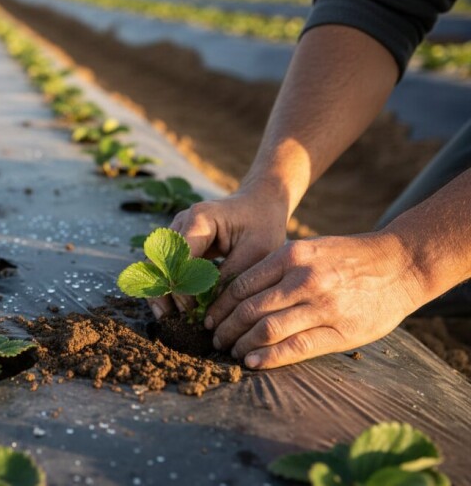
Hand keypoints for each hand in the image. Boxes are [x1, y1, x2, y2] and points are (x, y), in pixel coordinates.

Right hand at [148, 187, 288, 318]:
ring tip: (169, 320)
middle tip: (174, 322)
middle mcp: (180, 223)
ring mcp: (176, 232)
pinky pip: (164, 267)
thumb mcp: (256, 253)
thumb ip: (230, 280)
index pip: (180, 259)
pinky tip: (174, 310)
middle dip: (163, 293)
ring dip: (160, 292)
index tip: (195, 313)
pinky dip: (167, 287)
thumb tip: (208, 313)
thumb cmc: (262, 225)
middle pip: (159, 262)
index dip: (183, 288)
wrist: (260, 203)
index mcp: (199, 219)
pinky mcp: (178, 243)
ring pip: (155, 265)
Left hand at [207, 233, 424, 368]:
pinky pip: (296, 347)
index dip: (220, 306)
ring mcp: (323, 306)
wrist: (401, 264)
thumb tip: (235, 293)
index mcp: (292, 256)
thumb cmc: (348, 258)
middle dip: (226, 328)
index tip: (210, 318)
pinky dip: (269, 357)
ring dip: (243, 344)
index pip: (241, 285)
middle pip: (249, 309)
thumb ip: (277, 268)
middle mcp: (304, 279)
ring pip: (267, 330)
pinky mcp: (341, 331)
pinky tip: (253, 361)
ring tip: (233, 351)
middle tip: (215, 338)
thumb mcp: (309, 249)